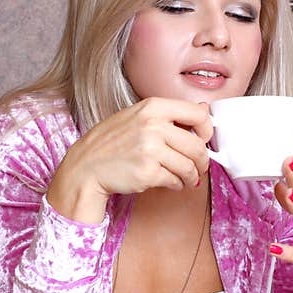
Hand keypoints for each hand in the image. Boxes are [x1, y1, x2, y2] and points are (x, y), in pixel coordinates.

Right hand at [48, 98, 213, 223]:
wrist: (86, 167)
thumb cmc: (111, 143)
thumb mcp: (136, 116)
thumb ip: (168, 115)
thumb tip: (203, 111)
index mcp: (152, 107)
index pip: (197, 114)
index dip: (206, 130)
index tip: (203, 140)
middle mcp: (153, 126)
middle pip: (197, 145)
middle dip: (202, 161)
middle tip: (199, 167)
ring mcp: (150, 149)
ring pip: (189, 166)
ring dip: (192, 176)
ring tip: (187, 179)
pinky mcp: (148, 172)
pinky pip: (175, 180)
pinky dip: (177, 185)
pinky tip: (170, 183)